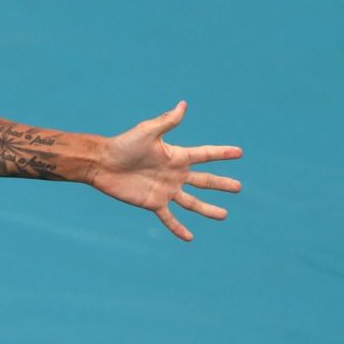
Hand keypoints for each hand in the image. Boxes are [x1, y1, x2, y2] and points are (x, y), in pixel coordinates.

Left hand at [91, 101, 243, 241]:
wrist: (103, 163)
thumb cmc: (124, 144)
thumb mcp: (148, 131)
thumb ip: (168, 122)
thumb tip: (184, 104)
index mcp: (177, 156)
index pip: (205, 155)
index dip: (222, 154)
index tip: (239, 152)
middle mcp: (175, 174)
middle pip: (204, 181)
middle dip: (221, 184)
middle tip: (238, 187)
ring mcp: (166, 190)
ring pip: (192, 202)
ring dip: (208, 209)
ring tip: (224, 216)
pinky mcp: (153, 203)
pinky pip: (169, 219)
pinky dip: (178, 228)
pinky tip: (190, 238)